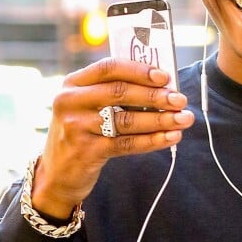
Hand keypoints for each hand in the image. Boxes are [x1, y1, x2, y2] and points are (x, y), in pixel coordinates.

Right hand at [31, 57, 193, 218]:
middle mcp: (70, 101)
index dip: (139, 70)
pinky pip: (127, 143)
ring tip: (184, 119)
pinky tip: (171, 137)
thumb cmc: (85, 130)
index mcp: (73, 83)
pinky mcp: (86, 152)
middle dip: (155, 96)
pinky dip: (153, 140)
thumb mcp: (89, 105)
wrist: (57, 174)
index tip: (165, 76)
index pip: (109, 68)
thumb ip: (117, 91)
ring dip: (161, 119)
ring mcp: (76, 127)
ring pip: (127, 120)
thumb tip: (164, 84)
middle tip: (180, 100)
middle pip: (120, 92)